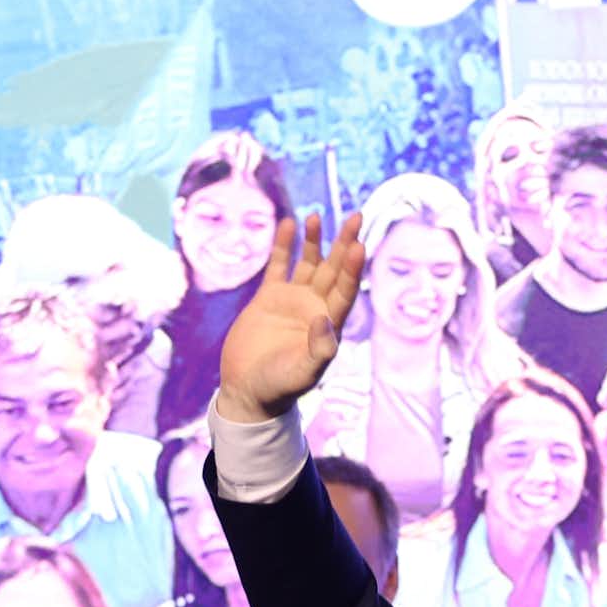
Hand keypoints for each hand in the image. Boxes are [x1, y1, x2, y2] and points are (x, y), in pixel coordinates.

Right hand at [217, 214, 365, 422]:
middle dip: (344, 244)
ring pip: (309, 263)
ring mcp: (293, 300)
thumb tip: (325, 321)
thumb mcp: (302, 373)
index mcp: (329, 324)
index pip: (345, 290)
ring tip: (316, 216)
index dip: (353, 268)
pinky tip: (289, 224)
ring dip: (315, 241)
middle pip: (334, 269)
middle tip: (356, 217)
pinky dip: (284, 246)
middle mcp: (315, 307)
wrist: (247, 390)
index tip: (359, 244)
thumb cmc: (279, 387)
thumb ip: (318, 350)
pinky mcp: (269, 298)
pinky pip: (279, 266)